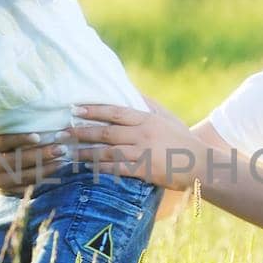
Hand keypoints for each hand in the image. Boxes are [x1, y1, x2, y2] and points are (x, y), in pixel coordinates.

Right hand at [0, 131, 69, 193]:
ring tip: (63, 160)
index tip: (38, 137)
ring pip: (24, 176)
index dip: (19, 139)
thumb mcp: (4, 134)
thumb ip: (16, 127)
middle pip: (17, 160)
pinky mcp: (6, 192)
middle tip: (60, 148)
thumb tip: (42, 112)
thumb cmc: (4, 144)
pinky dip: (43, 179)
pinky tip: (56, 171)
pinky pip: (26, 186)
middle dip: (41, 155)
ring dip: (46, 168)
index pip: (3, 141)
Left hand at [61, 104, 204, 189]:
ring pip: (107, 152)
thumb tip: (132, 91)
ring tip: (67, 152)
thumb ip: (148, 105)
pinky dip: (100, 169)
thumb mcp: (167, 118)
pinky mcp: (144, 171)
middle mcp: (142, 134)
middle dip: (81, 132)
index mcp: (146, 119)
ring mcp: (143, 153)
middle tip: (61, 132)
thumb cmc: (183, 140)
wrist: (201, 163)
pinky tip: (86, 169)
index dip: (93, 110)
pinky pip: (117, 169)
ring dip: (85, 152)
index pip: (114, 112)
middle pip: (106, 132)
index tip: (74, 109)